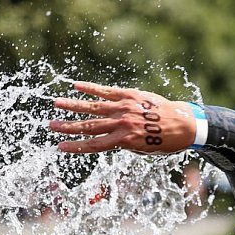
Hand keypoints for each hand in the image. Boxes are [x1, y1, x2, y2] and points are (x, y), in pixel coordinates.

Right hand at [49, 81, 195, 153]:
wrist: (183, 123)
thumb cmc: (164, 141)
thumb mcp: (143, 149)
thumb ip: (124, 144)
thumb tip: (108, 140)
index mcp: (125, 141)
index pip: (94, 145)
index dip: (76, 147)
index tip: (60, 147)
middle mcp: (122, 123)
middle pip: (89, 126)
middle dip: (68, 127)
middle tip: (51, 125)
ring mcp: (125, 107)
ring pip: (93, 107)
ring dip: (73, 105)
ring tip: (56, 104)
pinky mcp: (129, 94)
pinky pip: (106, 91)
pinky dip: (91, 88)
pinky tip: (76, 85)